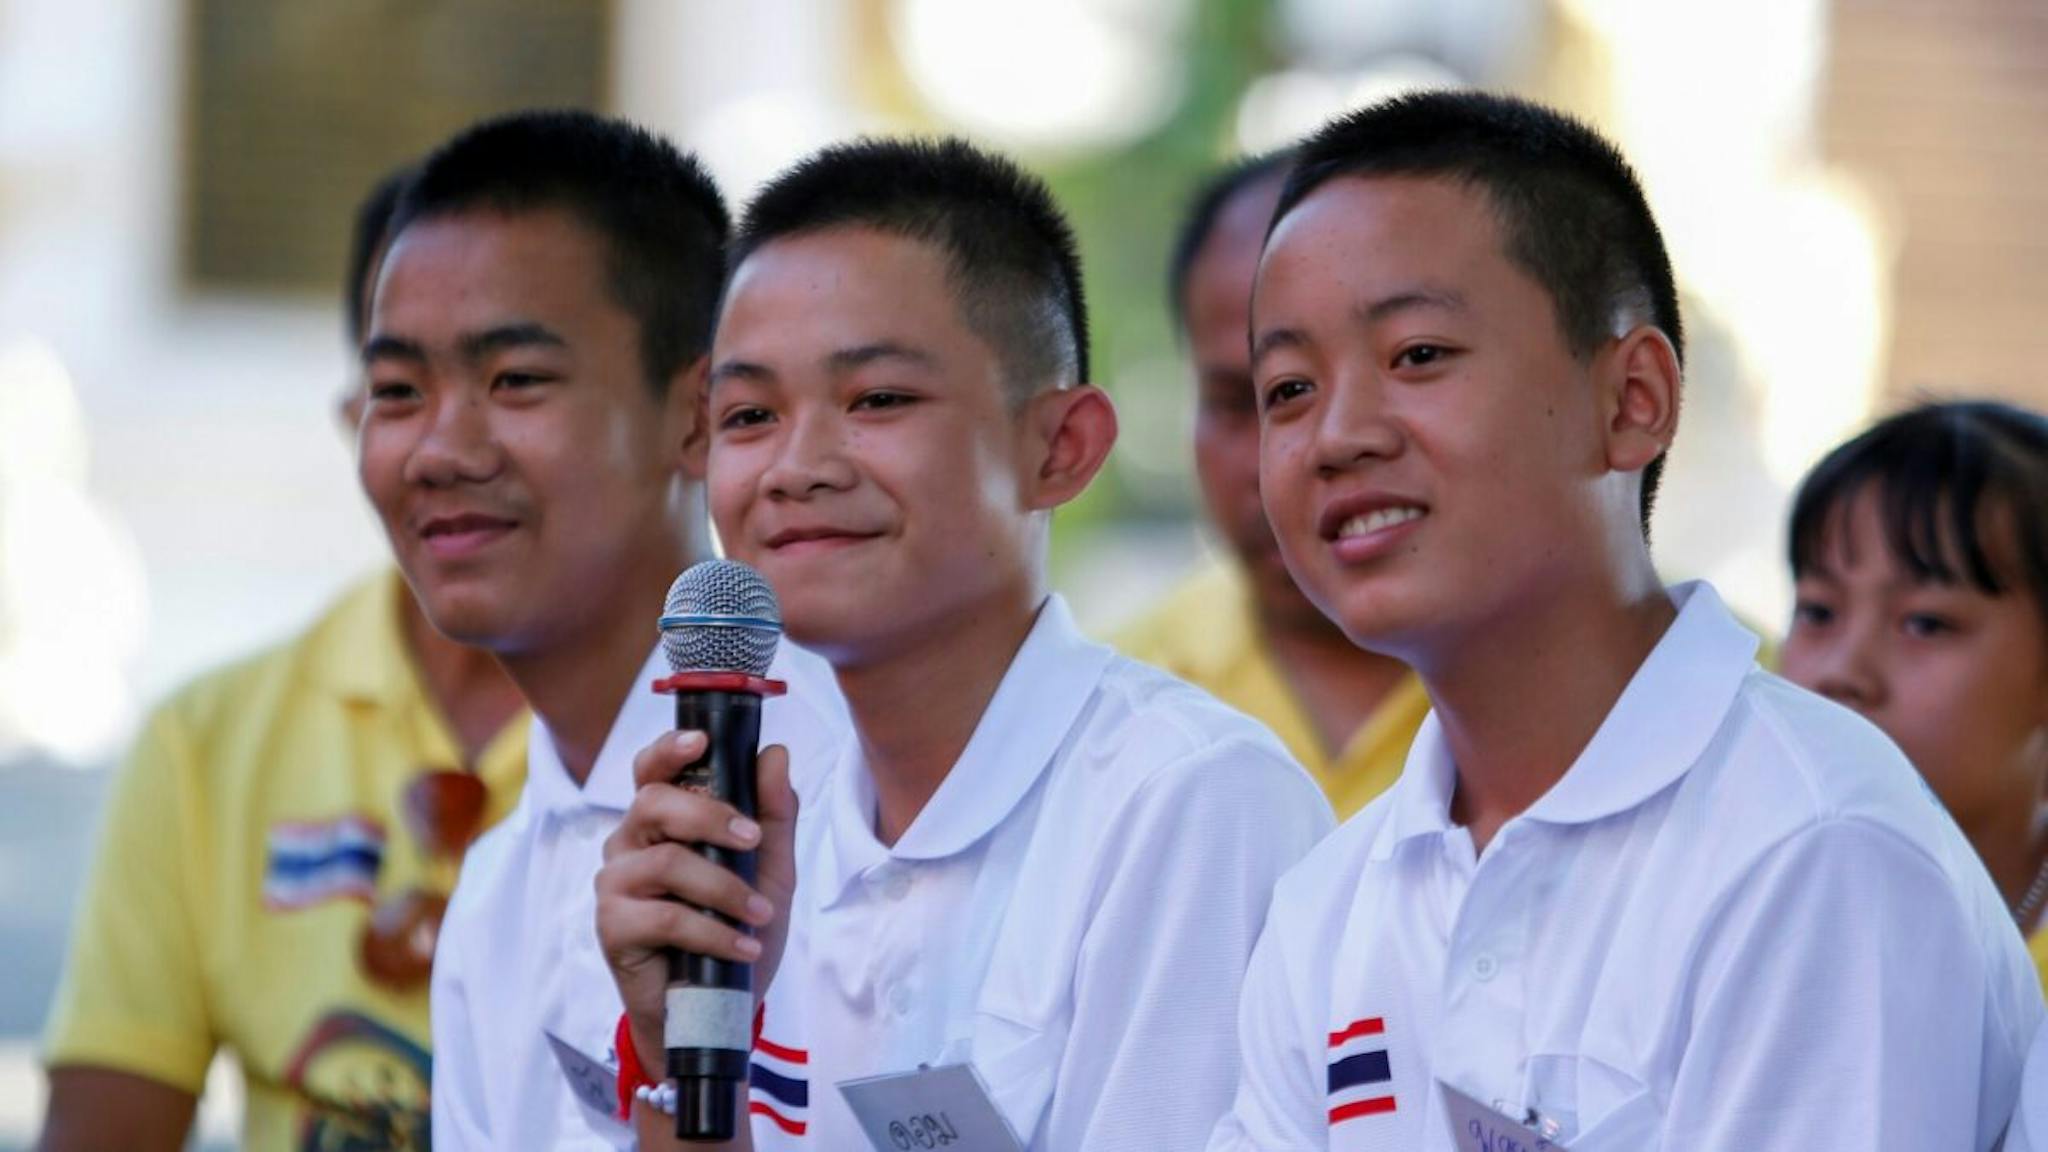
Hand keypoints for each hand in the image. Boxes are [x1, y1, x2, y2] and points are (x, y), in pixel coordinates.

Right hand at [595, 730, 798, 1071]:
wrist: (721, 1008)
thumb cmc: (737, 928)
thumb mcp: (770, 870)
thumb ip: (772, 814)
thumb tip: (774, 753)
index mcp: (662, 820)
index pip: (652, 770)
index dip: (669, 750)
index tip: (701, 741)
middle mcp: (631, 843)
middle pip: (655, 802)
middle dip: (709, 815)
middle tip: (751, 840)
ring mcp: (616, 884)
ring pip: (666, 861)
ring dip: (724, 888)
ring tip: (762, 914)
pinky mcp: (612, 927)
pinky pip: (665, 916)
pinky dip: (714, 931)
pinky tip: (744, 947)